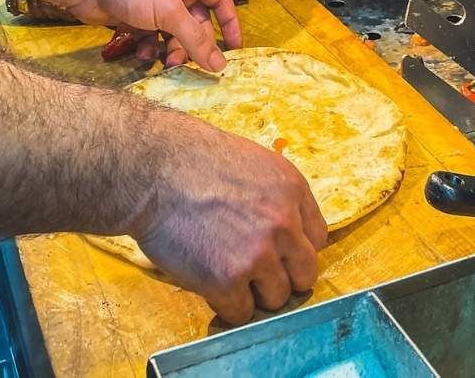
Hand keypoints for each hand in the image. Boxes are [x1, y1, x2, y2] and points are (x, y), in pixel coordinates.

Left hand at [62, 0, 240, 70]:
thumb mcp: (169, 12)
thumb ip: (194, 38)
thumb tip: (219, 64)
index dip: (228, 21)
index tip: (233, 47)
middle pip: (194, 23)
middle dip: (193, 45)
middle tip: (187, 65)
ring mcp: (152, 6)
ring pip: (172, 34)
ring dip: (170, 50)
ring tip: (163, 63)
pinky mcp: (133, 18)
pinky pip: (150, 38)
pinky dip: (149, 49)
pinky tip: (141, 54)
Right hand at [135, 111, 327, 323]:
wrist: (156, 168)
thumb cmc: (196, 161)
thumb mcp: (255, 164)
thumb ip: (278, 198)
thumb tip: (289, 232)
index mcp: (294, 190)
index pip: (318, 239)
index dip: (294, 249)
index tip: (276, 251)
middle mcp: (284, 223)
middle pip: (305, 274)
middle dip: (282, 276)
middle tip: (255, 270)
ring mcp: (258, 254)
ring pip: (276, 299)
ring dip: (254, 293)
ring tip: (227, 273)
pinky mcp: (227, 280)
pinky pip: (241, 313)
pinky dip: (226, 305)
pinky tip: (210, 282)